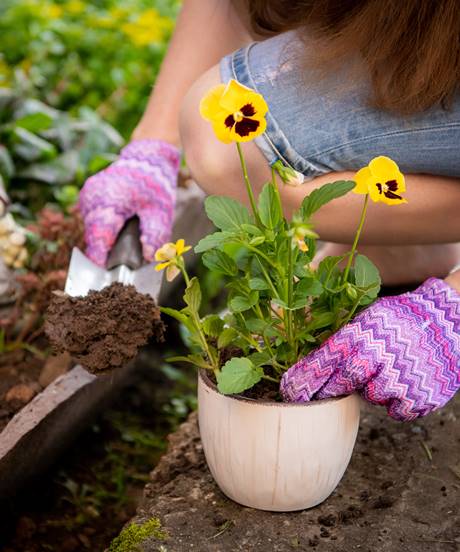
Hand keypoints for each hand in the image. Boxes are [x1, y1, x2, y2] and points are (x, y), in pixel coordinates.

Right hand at [79, 139, 179, 265]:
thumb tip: (148, 257)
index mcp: (109, 202)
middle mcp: (93, 198)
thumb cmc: (155, 185)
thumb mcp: (160, 212)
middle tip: (121, 260)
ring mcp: (87, 195)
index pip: (98, 237)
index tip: (103, 272)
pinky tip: (117, 227)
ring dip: (104, 237)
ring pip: (91, 227)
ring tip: (123, 238)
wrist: (147, 157)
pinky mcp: (88, 195)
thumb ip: (154, 235)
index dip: (100, 258)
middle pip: (94, 235)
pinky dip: (103, 226)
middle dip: (106, 249)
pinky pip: (92, 218)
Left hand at [280, 278, 459, 420]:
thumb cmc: (403, 319)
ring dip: (373, 389)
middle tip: (319, 395)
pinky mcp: (420, 397)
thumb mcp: (370, 315)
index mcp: (362, 332)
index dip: (305, 377)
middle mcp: (378, 355)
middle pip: (343, 381)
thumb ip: (344, 336)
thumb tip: (311, 354)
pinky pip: (396, 411)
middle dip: (328, 390)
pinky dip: (398, 402)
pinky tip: (405, 383)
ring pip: (370, 397)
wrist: (451, 321)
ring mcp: (399, 378)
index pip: (325, 359)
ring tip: (387, 371)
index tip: (290, 390)